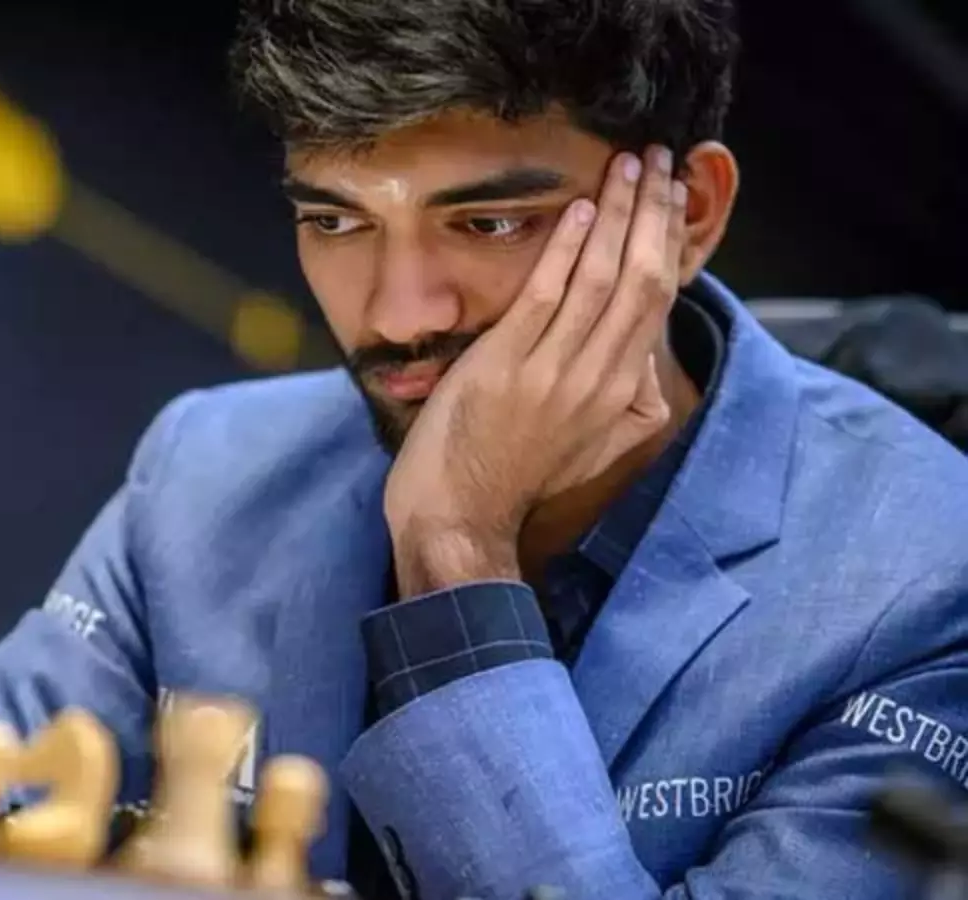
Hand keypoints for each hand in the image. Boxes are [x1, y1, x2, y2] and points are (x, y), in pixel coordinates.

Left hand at [384, 145, 687, 591]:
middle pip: (642, 279)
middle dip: (653, 211)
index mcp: (621, 394)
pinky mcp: (506, 369)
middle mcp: (599, 379)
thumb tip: (645, 368)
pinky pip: (546, 299)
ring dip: (618, 215)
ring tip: (628, 164)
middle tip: (659, 159)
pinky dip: (566, 252)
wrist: (460, 519)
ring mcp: (553, 373)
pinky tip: (581, 212)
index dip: (668, 242)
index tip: (671, 196)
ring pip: (602, 280)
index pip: (657, 301)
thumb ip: (625, 409)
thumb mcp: (589, 450)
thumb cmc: (514, 481)